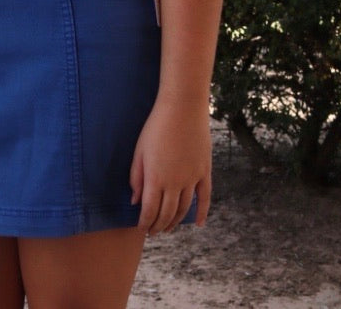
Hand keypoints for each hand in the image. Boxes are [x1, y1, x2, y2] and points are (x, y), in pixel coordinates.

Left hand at [130, 98, 211, 235]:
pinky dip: (202, 212)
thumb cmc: (156, 126)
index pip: (150, 210)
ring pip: (184, 209)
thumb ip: (136, 177)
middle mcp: (175, 183)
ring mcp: (192, 178)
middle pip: (167, 213)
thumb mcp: (139, 150)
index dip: (145, 222)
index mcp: (156, 178)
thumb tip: (135, 201)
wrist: (182, 108)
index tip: (142, 228)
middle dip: (159, 225)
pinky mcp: (204, 171)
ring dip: (176, 222)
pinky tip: (198, 224)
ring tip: (168, 228)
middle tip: (153, 231)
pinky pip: (205, 197)